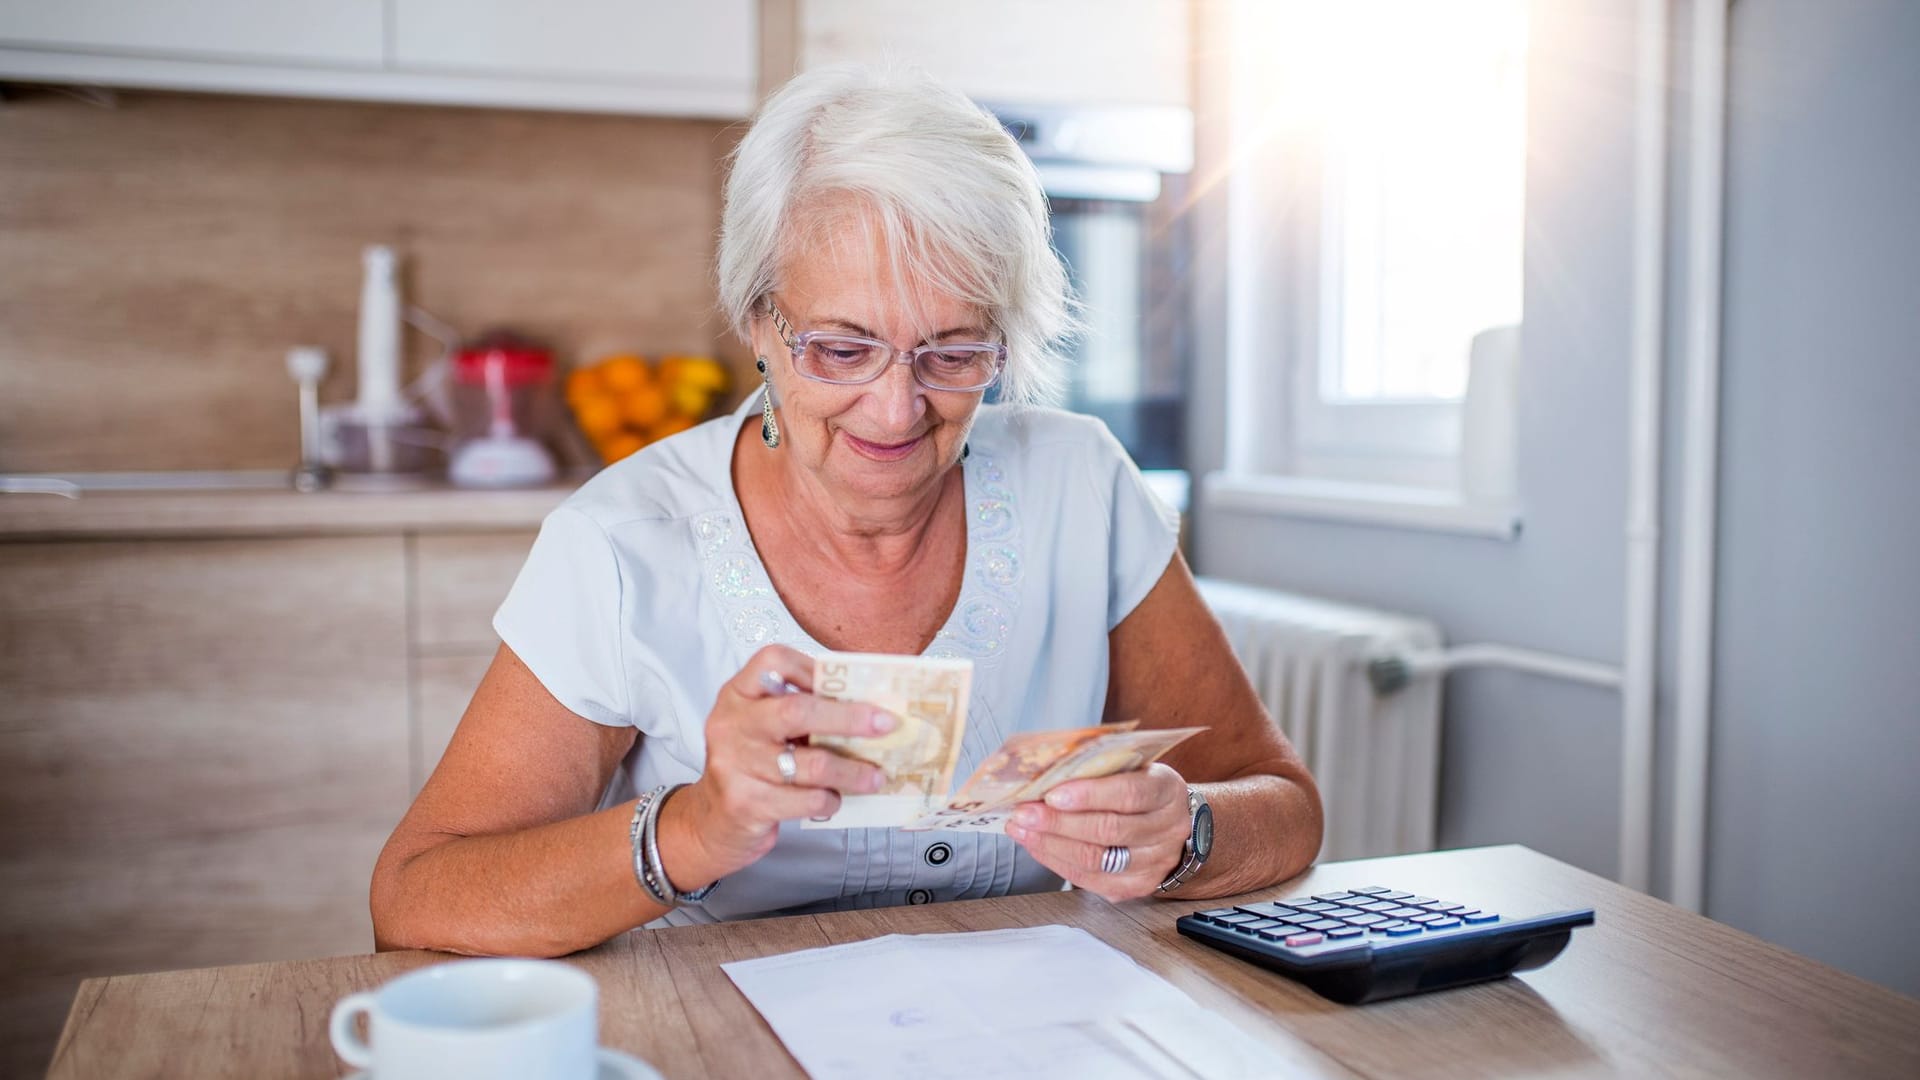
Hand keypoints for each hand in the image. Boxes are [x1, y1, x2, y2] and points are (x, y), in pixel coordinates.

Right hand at [666, 645, 892, 882]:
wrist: (711, 822)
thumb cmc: (750, 767)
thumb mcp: (763, 729)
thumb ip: (800, 712)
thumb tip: (868, 707)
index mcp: (737, 695)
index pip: (772, 661)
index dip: (813, 667)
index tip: (848, 682)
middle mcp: (731, 724)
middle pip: (796, 710)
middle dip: (849, 717)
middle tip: (885, 725)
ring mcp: (735, 764)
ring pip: (810, 763)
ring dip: (853, 771)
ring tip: (876, 776)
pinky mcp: (746, 802)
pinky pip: (805, 800)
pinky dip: (830, 799)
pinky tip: (836, 798)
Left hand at [1004, 762, 1191, 902]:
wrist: (1169, 821)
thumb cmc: (1139, 786)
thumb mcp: (1130, 767)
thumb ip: (1097, 768)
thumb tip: (1044, 773)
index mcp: (1167, 791)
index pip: (1129, 794)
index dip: (1089, 795)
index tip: (1052, 794)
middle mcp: (1168, 830)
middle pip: (1109, 830)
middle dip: (1059, 822)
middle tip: (1023, 813)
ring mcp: (1155, 863)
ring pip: (1097, 859)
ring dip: (1051, 844)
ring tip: (1021, 829)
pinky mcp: (1137, 886)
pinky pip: (1091, 880)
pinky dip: (1058, 862)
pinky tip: (1037, 846)